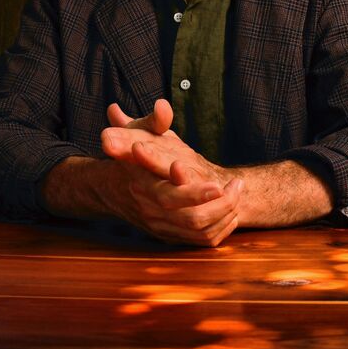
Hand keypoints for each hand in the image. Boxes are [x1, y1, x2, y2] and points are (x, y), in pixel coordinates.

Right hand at [99, 99, 241, 245]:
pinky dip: (221, 228)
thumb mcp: (138, 133)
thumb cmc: (131, 153)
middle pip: (192, 219)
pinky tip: (230, 211)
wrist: (110, 188)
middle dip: (221, 204)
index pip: (171, 196)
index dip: (196, 193)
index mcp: (144, 185)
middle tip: (237, 186)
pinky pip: (201, 242)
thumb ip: (153, 121)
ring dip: (225, 215)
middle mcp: (151, 210)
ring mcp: (161, 227)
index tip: (219, 185)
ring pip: (200, 233)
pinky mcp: (170, 236)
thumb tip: (163, 107)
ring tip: (237, 193)